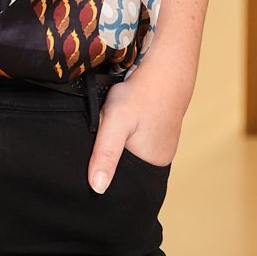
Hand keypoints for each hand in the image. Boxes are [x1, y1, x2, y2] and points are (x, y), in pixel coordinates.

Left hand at [87, 58, 191, 193]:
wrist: (165, 66)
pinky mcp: (159, 127)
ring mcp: (162, 142)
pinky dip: (127, 131)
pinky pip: (138, 137)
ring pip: (131, 149)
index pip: (123, 180)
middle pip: (126, 165)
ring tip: (110, 127)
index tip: (91, 158)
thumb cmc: (140, 93)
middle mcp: (160, 158)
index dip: (105, 171)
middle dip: (111, 156)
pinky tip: (122, 120)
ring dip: (119, 142)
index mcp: (153, 164)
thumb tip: (97, 189)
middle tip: (99, 137)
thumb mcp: (115, 122)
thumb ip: (106, 154)